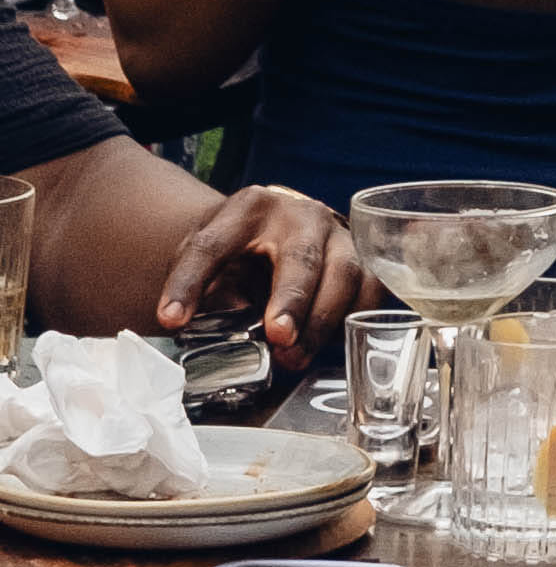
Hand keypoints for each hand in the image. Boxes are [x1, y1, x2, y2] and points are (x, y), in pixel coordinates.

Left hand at [153, 177, 359, 363]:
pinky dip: (355, 318)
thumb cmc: (242, 251)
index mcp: (247, 210)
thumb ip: (198, 290)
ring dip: (321, 320)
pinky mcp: (365, 257)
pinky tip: (332, 344)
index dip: (189, 283)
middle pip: (300, 256)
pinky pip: (372, 288)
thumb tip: (180, 327)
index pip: (212, 244)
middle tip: (278, 335)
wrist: (281, 230)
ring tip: (293, 357)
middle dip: (291, 298)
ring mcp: (338, 234)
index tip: (171, 319)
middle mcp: (299, 214)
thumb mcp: (211, 259)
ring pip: (344, 273)